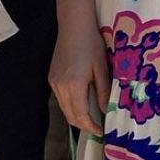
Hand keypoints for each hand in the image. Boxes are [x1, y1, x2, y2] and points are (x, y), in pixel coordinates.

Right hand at [50, 16, 109, 135]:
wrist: (74, 27)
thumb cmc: (91, 44)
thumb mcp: (102, 69)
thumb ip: (103, 92)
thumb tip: (107, 111)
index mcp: (74, 85)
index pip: (80, 115)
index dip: (90, 126)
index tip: (101, 132)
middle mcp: (60, 86)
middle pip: (70, 115)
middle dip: (84, 125)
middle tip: (98, 128)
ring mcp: (54, 82)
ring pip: (64, 108)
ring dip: (77, 117)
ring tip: (92, 119)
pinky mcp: (52, 78)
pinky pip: (61, 99)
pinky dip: (71, 106)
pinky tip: (82, 104)